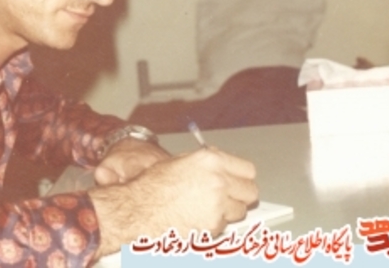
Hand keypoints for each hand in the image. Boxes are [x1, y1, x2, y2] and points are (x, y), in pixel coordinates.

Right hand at [89, 147, 257, 256]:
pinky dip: (215, 224)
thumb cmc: (152, 187)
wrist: (138, 211)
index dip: (242, 176)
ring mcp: (218, 205)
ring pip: (240, 211)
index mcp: (211, 161)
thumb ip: (205, 162)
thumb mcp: (179, 162)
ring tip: (208, 207)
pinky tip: (197, 217)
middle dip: (241, 194)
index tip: (239, 180)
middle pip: (250, 191)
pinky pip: (225, 225)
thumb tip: (221, 165)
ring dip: (229, 210)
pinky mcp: (214, 226)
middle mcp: (218, 181)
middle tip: (229, 196)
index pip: (248, 170)